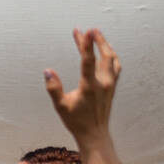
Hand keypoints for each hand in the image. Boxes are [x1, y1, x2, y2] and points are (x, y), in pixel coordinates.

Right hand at [45, 28, 120, 144]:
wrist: (95, 133)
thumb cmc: (76, 121)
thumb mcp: (60, 106)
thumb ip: (54, 88)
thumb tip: (47, 71)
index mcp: (90, 87)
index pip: (88, 61)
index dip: (87, 45)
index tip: (86, 31)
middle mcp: (103, 83)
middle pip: (103, 55)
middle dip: (96, 41)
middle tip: (88, 30)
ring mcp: (110, 84)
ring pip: (112, 59)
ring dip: (106, 46)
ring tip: (98, 37)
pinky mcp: (112, 86)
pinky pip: (115, 65)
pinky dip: (111, 55)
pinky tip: (107, 52)